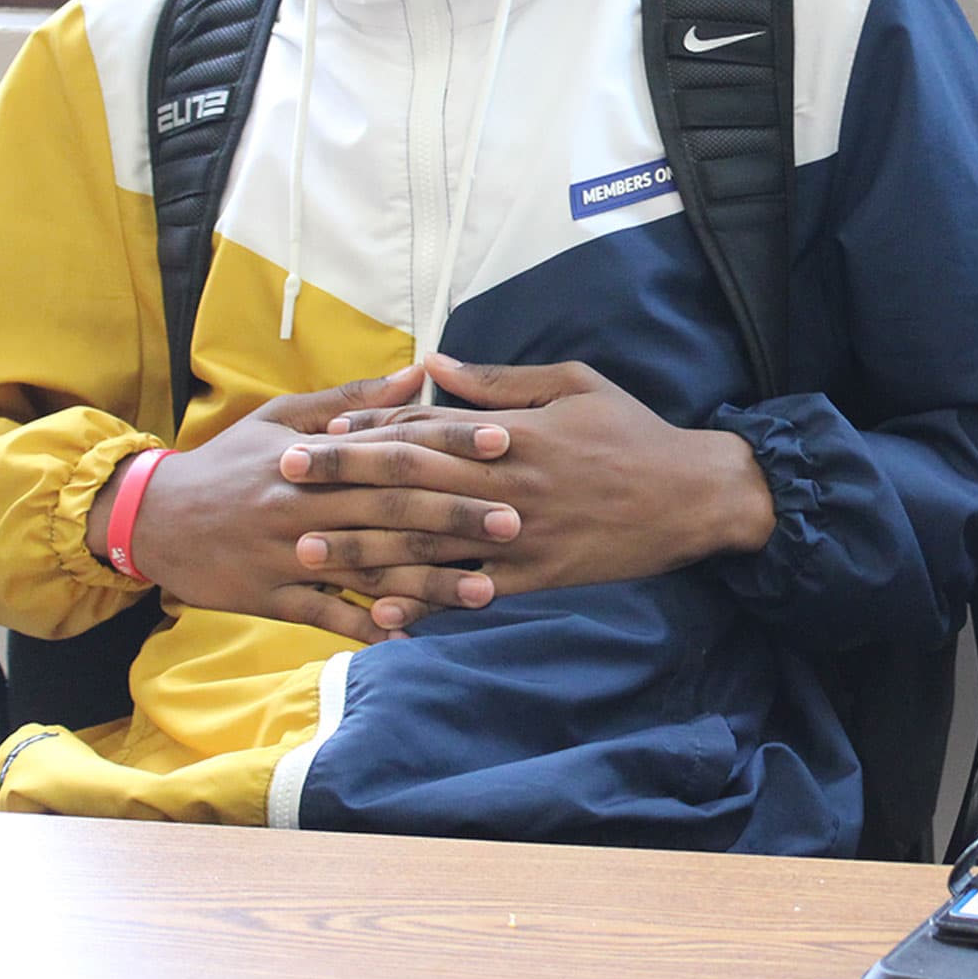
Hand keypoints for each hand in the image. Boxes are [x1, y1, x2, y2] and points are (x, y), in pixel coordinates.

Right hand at [89, 367, 520, 643]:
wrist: (149, 517)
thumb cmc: (228, 462)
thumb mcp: (282, 416)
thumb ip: (354, 400)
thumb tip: (421, 371)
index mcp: (312, 457)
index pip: (392, 448)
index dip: (449, 446)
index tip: (504, 442)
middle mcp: (303, 504)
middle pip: (390, 511)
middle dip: (455, 517)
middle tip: (515, 521)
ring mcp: (286, 554)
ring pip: (369, 569)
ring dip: (429, 583)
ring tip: (486, 592)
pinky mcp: (270, 597)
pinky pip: (325, 616)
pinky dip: (367, 628)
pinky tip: (412, 638)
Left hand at [300, 353, 777, 594]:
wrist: (694, 495)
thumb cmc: (634, 432)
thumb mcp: (575, 384)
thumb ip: (501, 381)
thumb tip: (436, 364)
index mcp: (515, 433)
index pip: (425, 430)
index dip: (367, 433)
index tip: (314, 433)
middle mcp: (509, 484)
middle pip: (411, 483)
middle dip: (343, 481)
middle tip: (282, 481)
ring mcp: (521, 535)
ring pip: (429, 543)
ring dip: (364, 548)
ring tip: (308, 552)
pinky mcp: (538, 575)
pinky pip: (472, 592)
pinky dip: (425, 603)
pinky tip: (381, 614)